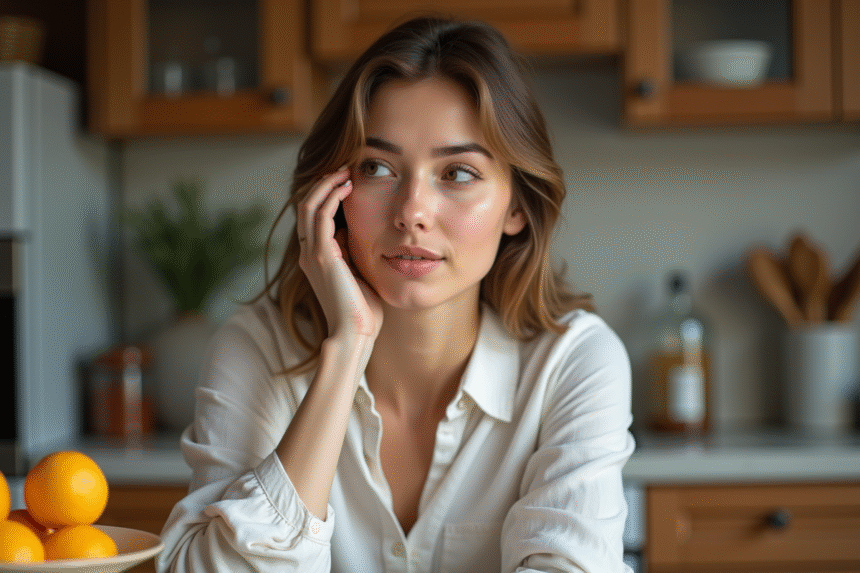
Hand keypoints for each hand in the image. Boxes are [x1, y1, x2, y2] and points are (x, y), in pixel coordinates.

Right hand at [297, 167, 382, 340]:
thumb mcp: (357, 273)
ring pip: (309, 206)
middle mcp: (307, 253)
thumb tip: (352, 230)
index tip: (345, 180)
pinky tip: (347, 187)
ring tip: (345, 171)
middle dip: (323, 184)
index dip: (325, 195)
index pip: (312, 218)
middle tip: (344, 168)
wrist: (355, 333)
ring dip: (326, 184)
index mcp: (314, 259)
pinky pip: (321, 215)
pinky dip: (331, 196)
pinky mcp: (322, 255)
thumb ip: (351, 252)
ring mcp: (311, 253)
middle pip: (305, 206)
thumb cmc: (362, 310)